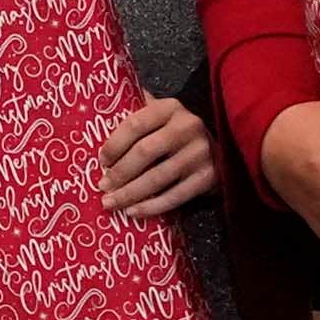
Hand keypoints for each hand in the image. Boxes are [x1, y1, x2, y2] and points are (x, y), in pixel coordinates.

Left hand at [90, 93, 218, 220]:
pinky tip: (133, 211)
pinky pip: (174, 196)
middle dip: (119, 173)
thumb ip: (138, 114)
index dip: (114, 144)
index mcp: (170, 108)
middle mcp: (188, 127)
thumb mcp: (162, 116)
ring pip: (157, 177)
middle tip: (102, 187)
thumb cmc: (178, 133)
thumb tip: (98, 110)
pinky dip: (151, 206)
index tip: (101, 161)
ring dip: (130, 193)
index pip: (135, 124)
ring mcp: (200, 153)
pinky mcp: (208, 177)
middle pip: (144, 152)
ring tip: (111, 203)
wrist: (222, 150)